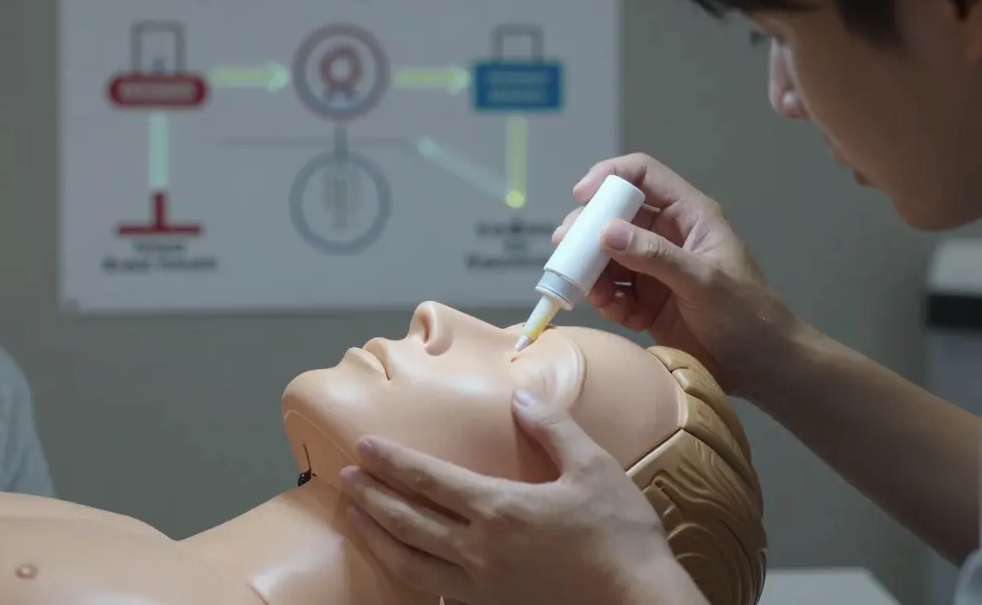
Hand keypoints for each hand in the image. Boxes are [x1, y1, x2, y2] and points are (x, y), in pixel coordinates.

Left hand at [339, 390, 695, 604]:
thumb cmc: (620, 534)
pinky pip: (436, 594)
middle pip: (407, 521)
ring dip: (376, 539)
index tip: (362, 446)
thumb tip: (518, 397)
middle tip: (344, 480)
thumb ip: (551, 428)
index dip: (392, 461)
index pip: (429, 479)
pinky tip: (398, 569)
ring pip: (409, 564)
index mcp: (499, 508)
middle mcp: (478, 550)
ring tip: (353, 522)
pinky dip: (408, 578)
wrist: (637, 603)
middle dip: (371, 498)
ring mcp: (481, 586)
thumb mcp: (592, 467)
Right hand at [554, 152, 802, 400]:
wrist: (763, 369)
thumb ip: (656, 256)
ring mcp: (653, 270)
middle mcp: (667, 236)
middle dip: (587, 232)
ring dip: (590, 272)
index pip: (642, 176)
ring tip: (590, 293)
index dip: (609, 176)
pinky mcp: (644, 302)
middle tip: (566, 253)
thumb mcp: (704, 282)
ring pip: (605, 256)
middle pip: (613, 216)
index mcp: (689, 216)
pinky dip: (605, 300)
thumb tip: (606, 231)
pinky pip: (611, 291)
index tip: (580, 196)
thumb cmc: (748, 317)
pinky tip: (614, 311)